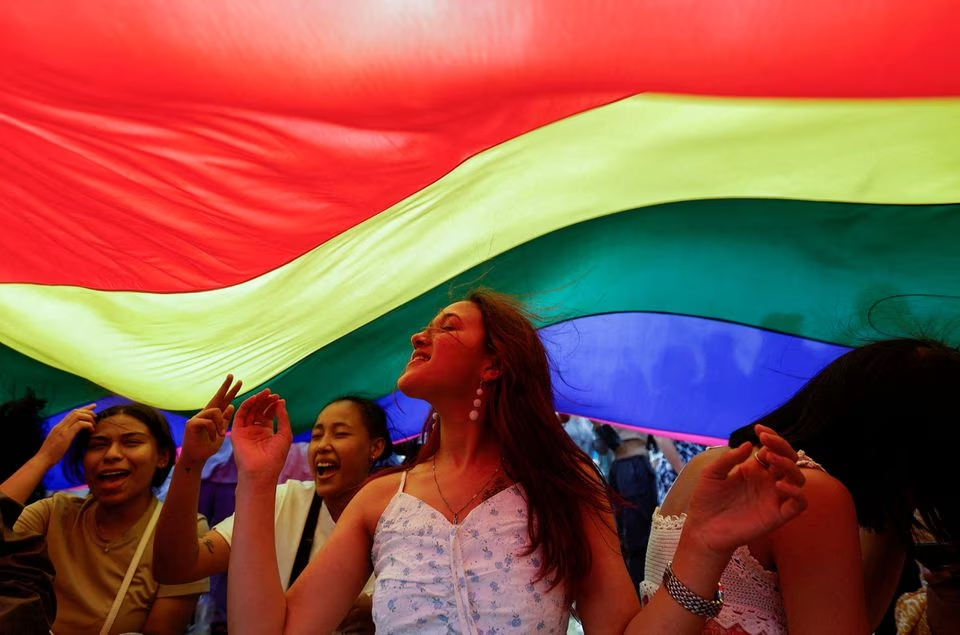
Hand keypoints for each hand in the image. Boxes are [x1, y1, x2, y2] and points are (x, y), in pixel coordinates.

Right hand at [37, 405, 96, 466]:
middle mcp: (60, 426)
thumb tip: (73, 435)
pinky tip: (91, 430)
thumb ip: (64, 436)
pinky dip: (87, 425)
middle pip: (75, 412)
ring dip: (88, 418)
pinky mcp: (65, 435)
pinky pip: (79, 425)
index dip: (83, 409)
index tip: (92, 407)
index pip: (71, 413)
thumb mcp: (58, 442)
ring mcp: (62, 430)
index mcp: (58, 427)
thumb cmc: (50, 454)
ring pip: (77, 415)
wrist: (42, 460)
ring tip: (93, 424)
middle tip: (96, 415)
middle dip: (87, 411)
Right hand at [180, 375, 242, 466]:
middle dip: (225, 386)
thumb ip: (225, 420)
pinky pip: (208, 421)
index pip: (224, 400)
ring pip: (215, 411)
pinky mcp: (192, 423)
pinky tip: (214, 438)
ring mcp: (197, 417)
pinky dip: (214, 430)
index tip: (239, 381)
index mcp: (214, 415)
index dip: (231, 391)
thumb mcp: (221, 432)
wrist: (197, 459)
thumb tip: (231, 405)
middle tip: (232, 375)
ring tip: (221, 434)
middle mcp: (205, 413)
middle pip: (217, 397)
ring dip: (221, 423)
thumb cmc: (208, 446)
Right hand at [230, 389, 291, 481]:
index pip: (268, 414)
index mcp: (266, 432)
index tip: (279, 398)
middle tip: (272, 393)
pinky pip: (240, 415)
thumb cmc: (275, 457)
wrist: (261, 471)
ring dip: (257, 400)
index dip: (273, 405)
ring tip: (266, 393)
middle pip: (259, 410)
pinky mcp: (237, 432)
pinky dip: (247, 405)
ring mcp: (245, 431)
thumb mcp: (284, 434)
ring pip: (250, 411)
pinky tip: (255, 398)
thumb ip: (283, 418)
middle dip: (265, 401)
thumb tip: (281, 402)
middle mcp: (254, 431)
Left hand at [684, 424, 806, 556]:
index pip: (772, 450)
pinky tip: (780, 485)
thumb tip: (749, 444)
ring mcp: (773, 499)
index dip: (771, 437)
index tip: (759, 429)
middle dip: (782, 446)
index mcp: (754, 471)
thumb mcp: (712, 474)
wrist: (702, 530)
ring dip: (789, 465)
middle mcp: (767, 483)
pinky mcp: (777, 516)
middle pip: (789, 460)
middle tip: (766, 439)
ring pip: (798, 479)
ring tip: (771, 458)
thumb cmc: (707, 501)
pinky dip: (796, 493)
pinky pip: (798, 504)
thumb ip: (729, 459)